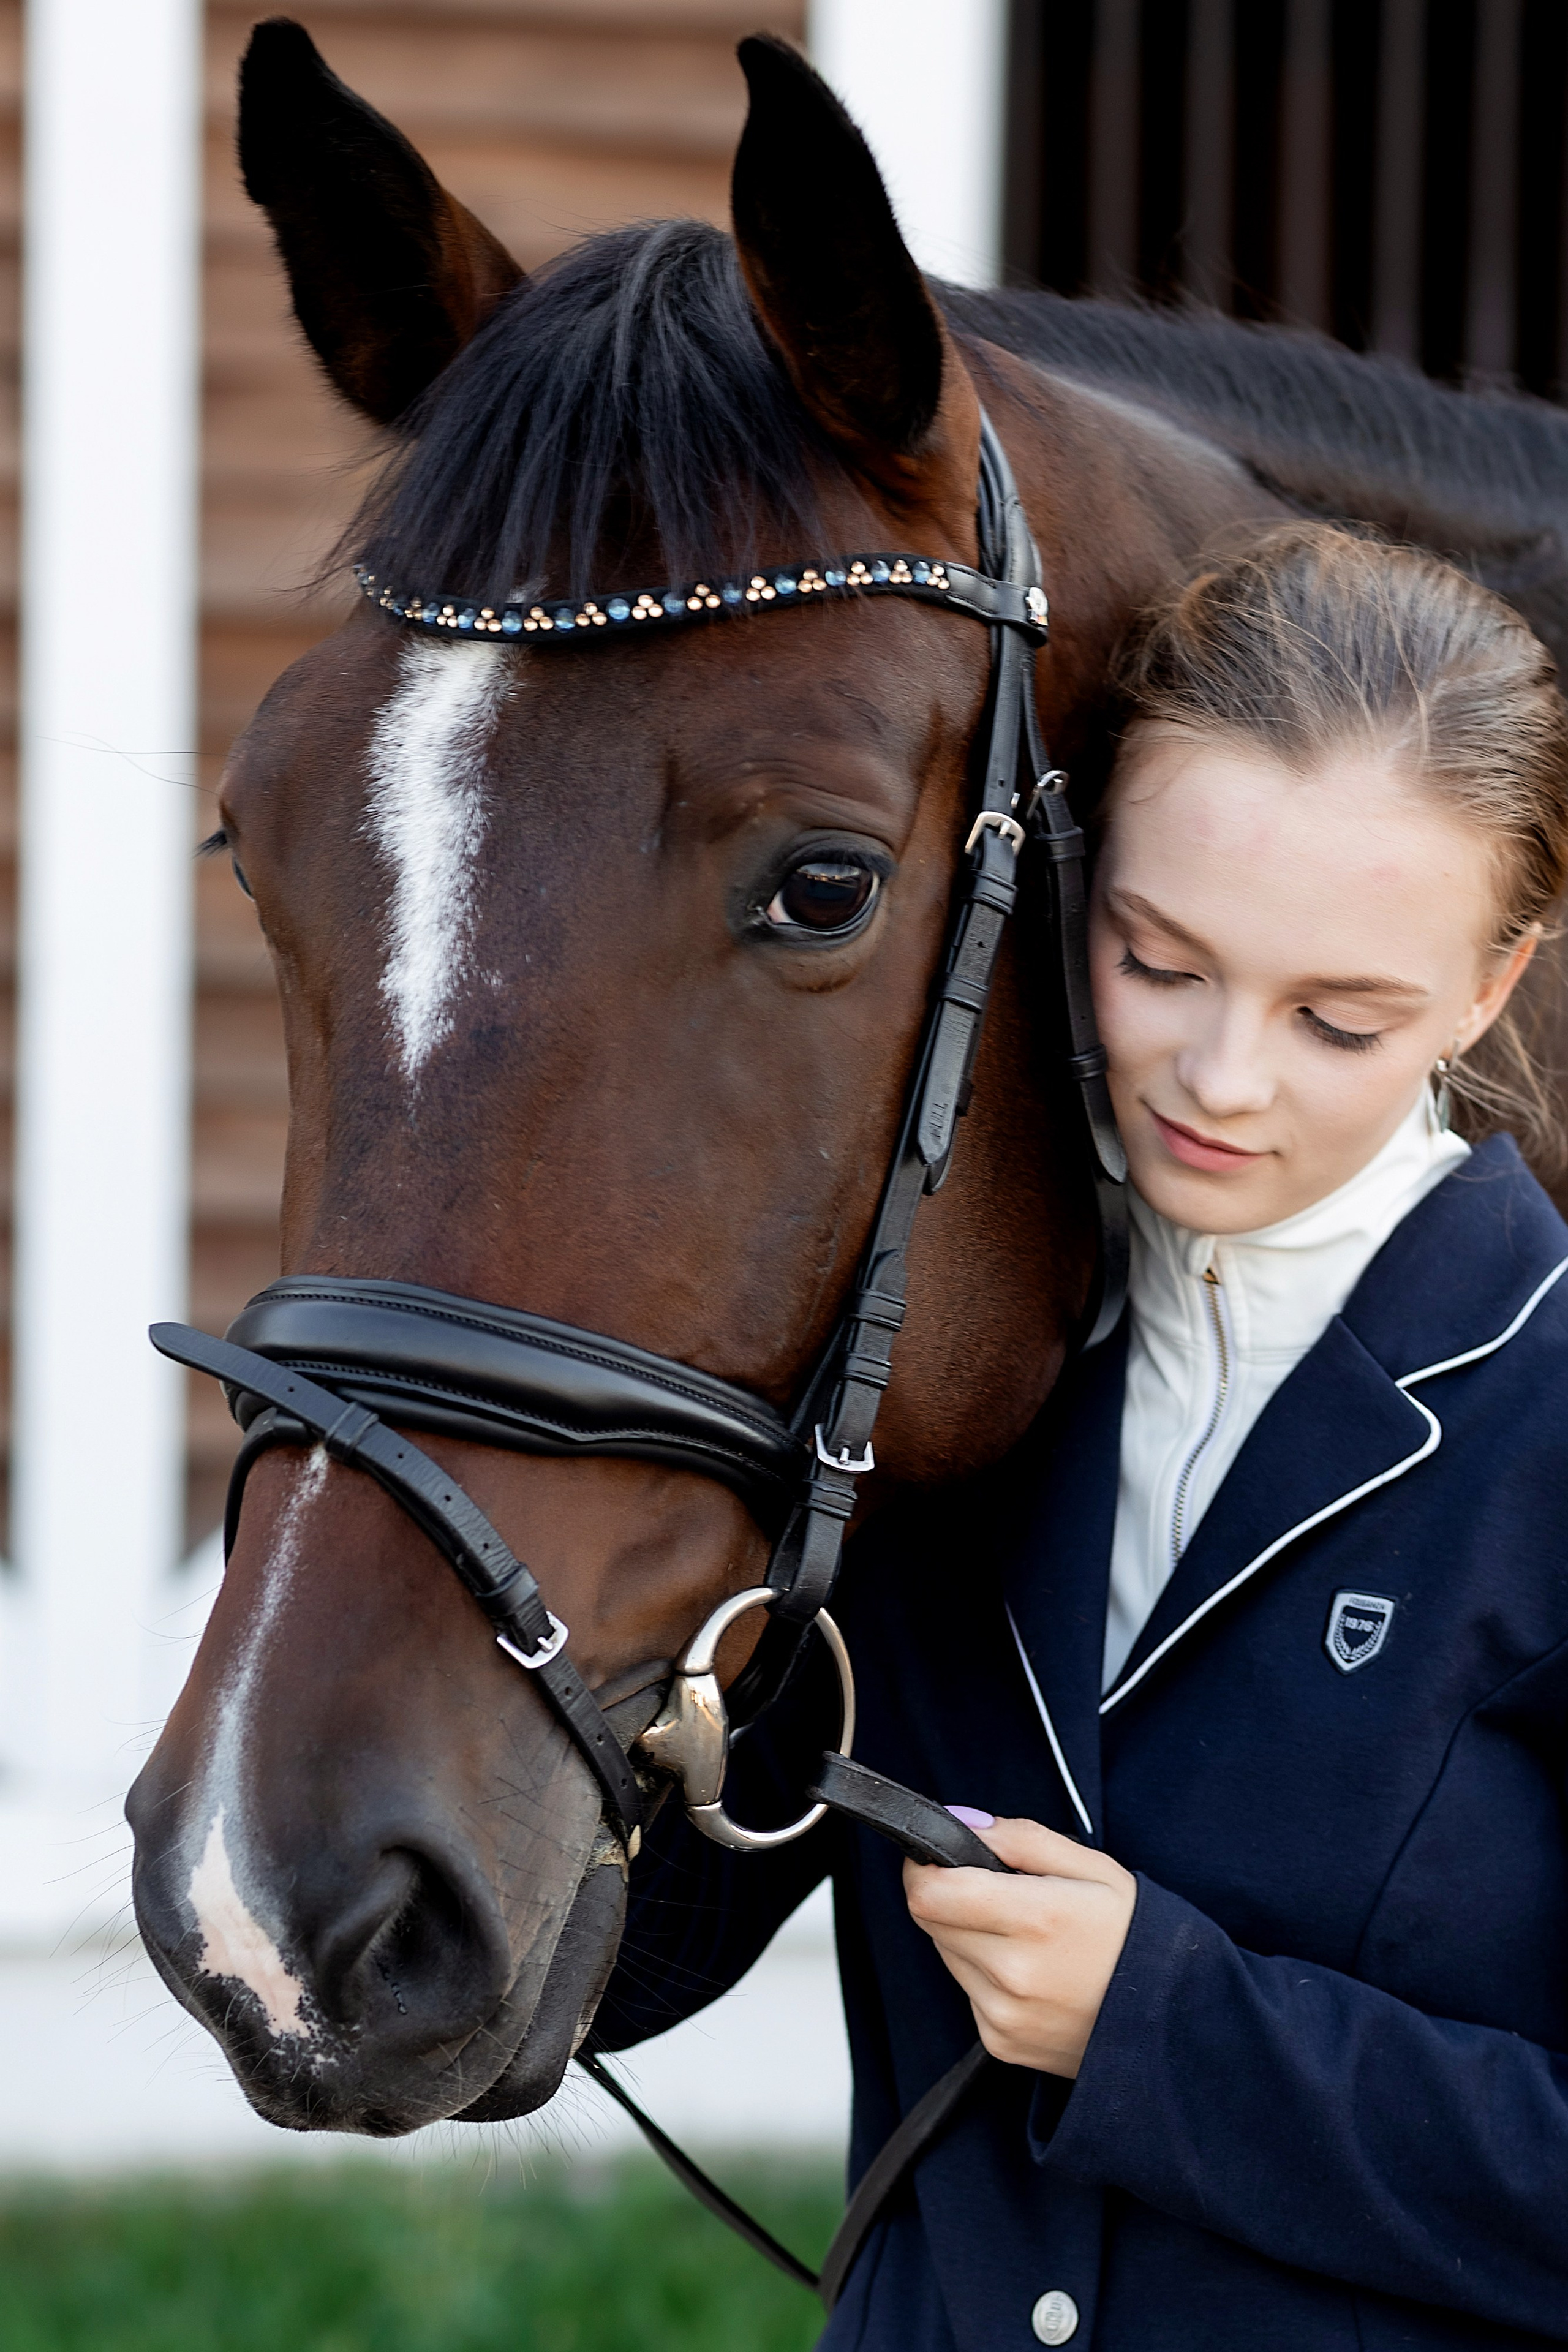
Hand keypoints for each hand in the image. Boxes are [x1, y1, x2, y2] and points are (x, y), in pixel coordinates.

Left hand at [903, 1816, 1136, 2077]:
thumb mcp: (1093, 1867)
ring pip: (946, 1955)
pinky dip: (984, 1975)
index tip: (938, 1856)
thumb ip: (1019, 1838)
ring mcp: (1005, 2015)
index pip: (930, 1892)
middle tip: (995, 1893)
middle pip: (930, 1920)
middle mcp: (1013, 1973)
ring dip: (967, 1936)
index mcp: (1037, 1918)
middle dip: (949, 1896)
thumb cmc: (1134, 1934)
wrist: (1174, 2021)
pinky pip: (967, 1993)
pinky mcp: (1002, 2044)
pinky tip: (1031, 1973)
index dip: (923, 1866)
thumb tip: (959, 1821)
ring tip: (1023, 1936)